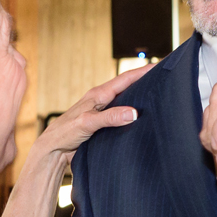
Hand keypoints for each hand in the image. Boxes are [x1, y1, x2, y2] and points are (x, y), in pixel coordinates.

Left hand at [35, 64, 149, 157]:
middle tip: (164, 76)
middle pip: (128, 87)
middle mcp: (102, 101)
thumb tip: (134, 112)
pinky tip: (143, 118)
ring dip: (140, 98)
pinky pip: (122, 116)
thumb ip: (109, 117)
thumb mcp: (87, 123)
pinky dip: (133, 114)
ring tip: (158, 94)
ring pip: (126, 102)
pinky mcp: (104, 126)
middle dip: (145, 80)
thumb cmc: (64, 133)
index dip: (143, 71)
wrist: (53, 151)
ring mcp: (103, 113)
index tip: (159, 65)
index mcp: (98, 95)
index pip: (126, 79)